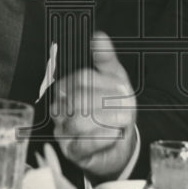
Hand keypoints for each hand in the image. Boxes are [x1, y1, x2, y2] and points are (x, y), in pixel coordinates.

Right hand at [51, 32, 136, 178]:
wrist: (119, 141)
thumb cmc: (113, 108)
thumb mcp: (114, 80)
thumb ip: (106, 58)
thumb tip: (99, 37)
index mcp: (68, 87)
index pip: (80, 79)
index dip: (104, 82)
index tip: (122, 86)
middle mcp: (61, 108)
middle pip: (78, 100)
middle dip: (106, 102)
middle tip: (126, 104)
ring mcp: (64, 131)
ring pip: (79, 122)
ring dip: (106, 119)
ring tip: (124, 118)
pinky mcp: (72, 151)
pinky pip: (83, 144)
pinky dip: (102, 137)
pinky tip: (115, 132)